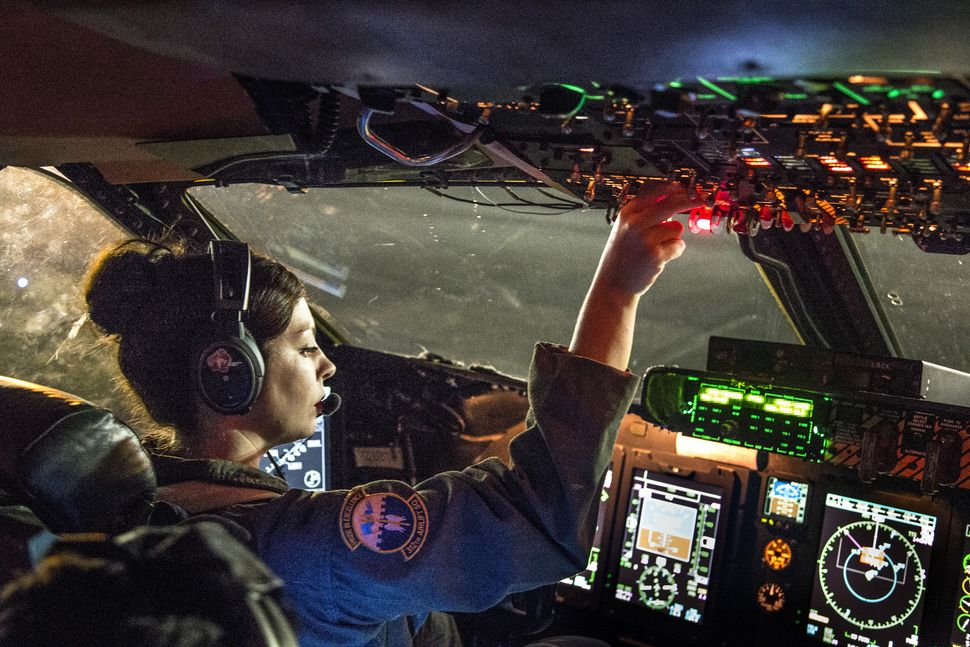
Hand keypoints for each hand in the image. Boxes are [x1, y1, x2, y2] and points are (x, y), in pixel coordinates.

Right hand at [594, 181, 700, 295]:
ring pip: (676, 227)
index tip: (686, 188)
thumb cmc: (622, 255)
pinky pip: (678, 245)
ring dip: (673, 237)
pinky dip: (674, 251)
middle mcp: (635, 223)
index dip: (674, 188)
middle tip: (702, 199)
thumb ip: (645, 213)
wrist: (613, 283)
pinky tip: (659, 258)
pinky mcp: (656, 255)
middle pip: (671, 203)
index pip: (654, 190)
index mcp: (627, 213)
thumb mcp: (625, 228)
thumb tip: (673, 197)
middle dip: (691, 199)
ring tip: (657, 248)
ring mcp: (645, 239)